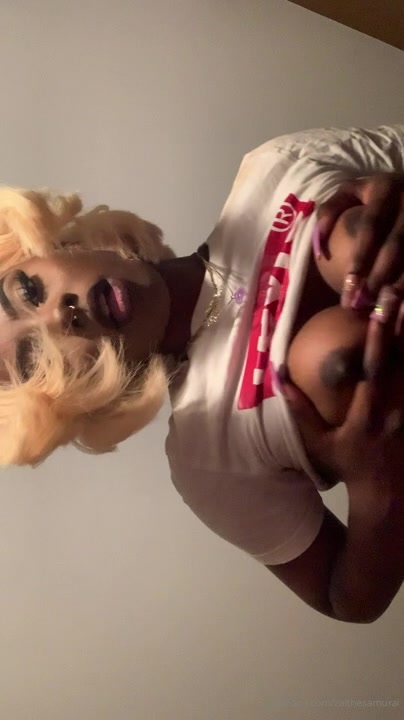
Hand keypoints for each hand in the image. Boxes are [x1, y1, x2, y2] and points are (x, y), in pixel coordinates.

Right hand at [278, 294, 403, 494]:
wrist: (387, 492)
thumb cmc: (348, 466)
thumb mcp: (318, 443)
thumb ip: (300, 411)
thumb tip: (280, 378)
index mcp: (368, 414)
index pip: (374, 373)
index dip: (377, 342)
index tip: (377, 313)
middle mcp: (396, 409)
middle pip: (402, 361)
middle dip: (400, 326)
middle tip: (398, 294)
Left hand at [316, 173, 403, 309]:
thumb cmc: (378, 194)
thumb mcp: (353, 190)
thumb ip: (331, 209)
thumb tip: (318, 240)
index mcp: (386, 190)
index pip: (371, 228)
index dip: (360, 259)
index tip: (346, 286)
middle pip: (394, 249)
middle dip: (376, 280)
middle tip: (358, 307)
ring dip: (398, 291)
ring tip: (381, 317)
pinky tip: (402, 318)